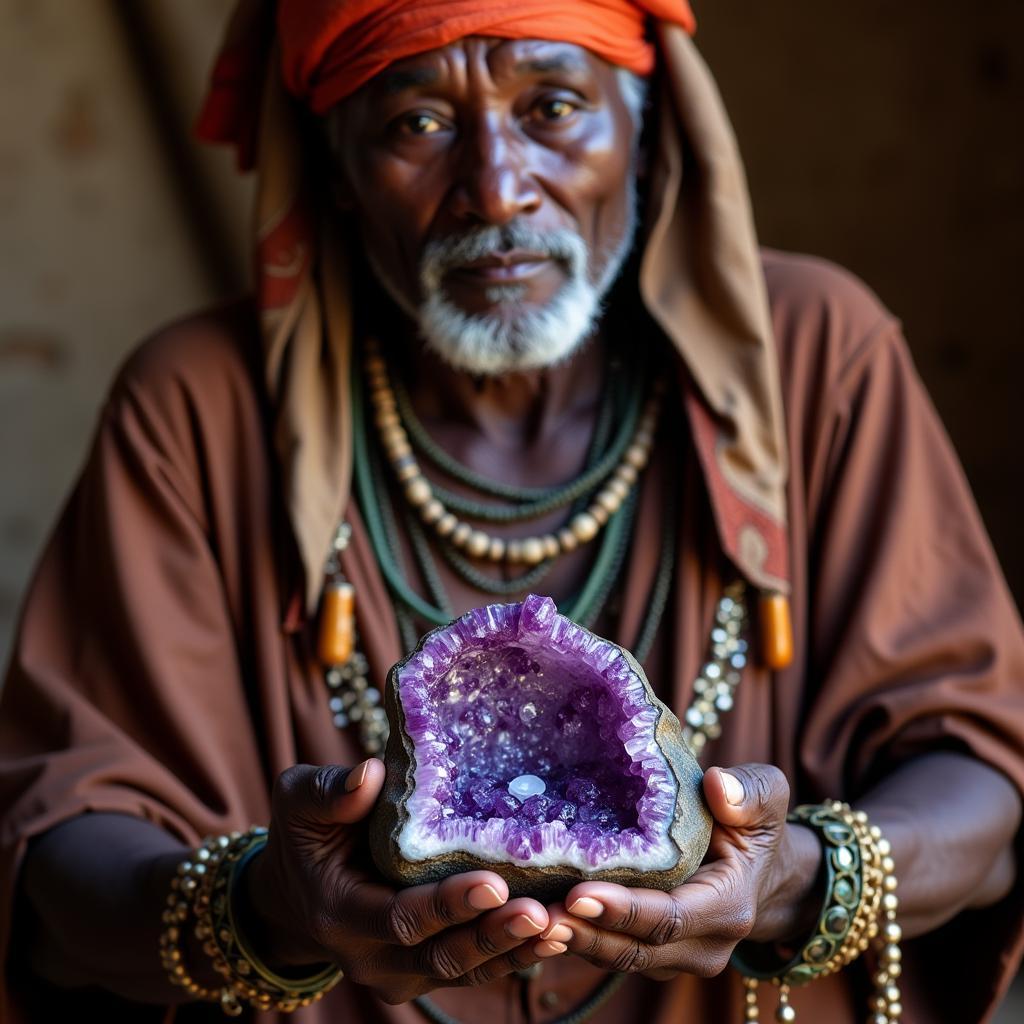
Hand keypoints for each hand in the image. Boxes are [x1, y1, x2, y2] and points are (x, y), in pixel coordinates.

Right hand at [245, 760, 566, 1003]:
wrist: (297, 890)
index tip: (493, 883)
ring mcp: (402, 971)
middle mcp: (372, 957)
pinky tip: (560, 934)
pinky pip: (476, 969)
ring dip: (515, 950)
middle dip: (493, 936)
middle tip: (542, 912)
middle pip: (441, 956)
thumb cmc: (305, 833)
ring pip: (466, 971)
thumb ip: (329, 792)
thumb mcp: (301, 802)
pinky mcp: (428, 969)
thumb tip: (370, 773)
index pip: (401, 918)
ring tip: (563, 924)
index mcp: (341, 914)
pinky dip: (516, 954)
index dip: (448, 905)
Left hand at [539, 764, 818, 979]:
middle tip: (536, 912)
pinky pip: (609, 951)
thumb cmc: (752, 823)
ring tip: (527, 918)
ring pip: (616, 957)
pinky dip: (575, 938)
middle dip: (585, 933)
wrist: (760, 869)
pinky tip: (536, 919)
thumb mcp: (764, 796)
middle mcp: (702, 946)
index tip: (579, 892)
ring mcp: (674, 957)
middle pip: (635, 948)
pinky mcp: (650, 954)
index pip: (670, 917)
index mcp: (728, 908)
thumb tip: (719, 785)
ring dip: (572, 941)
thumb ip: (750, 791)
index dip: (624, 909)